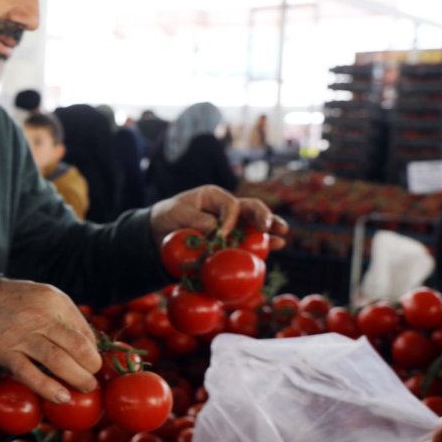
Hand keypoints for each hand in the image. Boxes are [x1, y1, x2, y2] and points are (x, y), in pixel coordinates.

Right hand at [0, 278, 100, 403]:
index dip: (93, 351)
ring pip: (57, 361)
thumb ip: (66, 318)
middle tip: (92, 378)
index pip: (84, 331)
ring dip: (77, 378)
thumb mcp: (45, 297)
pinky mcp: (6, 352)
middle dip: (91, 366)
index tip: (92, 363)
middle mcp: (40, 316)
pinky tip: (62, 397)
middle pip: (77, 346)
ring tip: (85, 388)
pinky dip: (48, 388)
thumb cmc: (18, 303)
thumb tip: (92, 347)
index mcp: (54, 301)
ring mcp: (21, 335)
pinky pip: (29, 374)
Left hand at [149, 185, 288, 248]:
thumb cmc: (167, 217)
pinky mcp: (233, 239)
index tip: (221, 235)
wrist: (159, 232)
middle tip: (269, 227)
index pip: (231, 205)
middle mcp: (227, 208)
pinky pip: (250, 240)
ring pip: (256, 223)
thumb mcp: (175, 213)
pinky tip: (277, 245)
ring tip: (282, 236)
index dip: (230, 219)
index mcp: (214, 196)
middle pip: (251, 208)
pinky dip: (264, 242)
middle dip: (263, 217)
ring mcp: (233, 224)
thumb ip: (194, 218)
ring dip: (271, 228)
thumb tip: (215, 228)